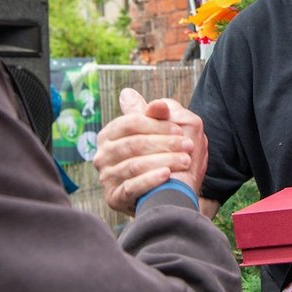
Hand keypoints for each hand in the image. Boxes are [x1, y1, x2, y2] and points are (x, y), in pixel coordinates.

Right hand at [94, 88, 207, 214]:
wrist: (167, 195)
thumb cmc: (164, 157)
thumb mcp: (161, 133)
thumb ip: (151, 115)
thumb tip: (128, 93)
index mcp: (110, 134)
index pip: (131, 122)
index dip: (157, 124)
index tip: (180, 130)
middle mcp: (103, 155)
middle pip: (134, 144)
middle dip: (165, 144)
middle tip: (188, 146)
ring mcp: (106, 177)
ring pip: (134, 165)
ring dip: (164, 161)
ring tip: (185, 160)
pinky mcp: (113, 198)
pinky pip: (131, 187)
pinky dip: (150, 180)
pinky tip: (167, 175)